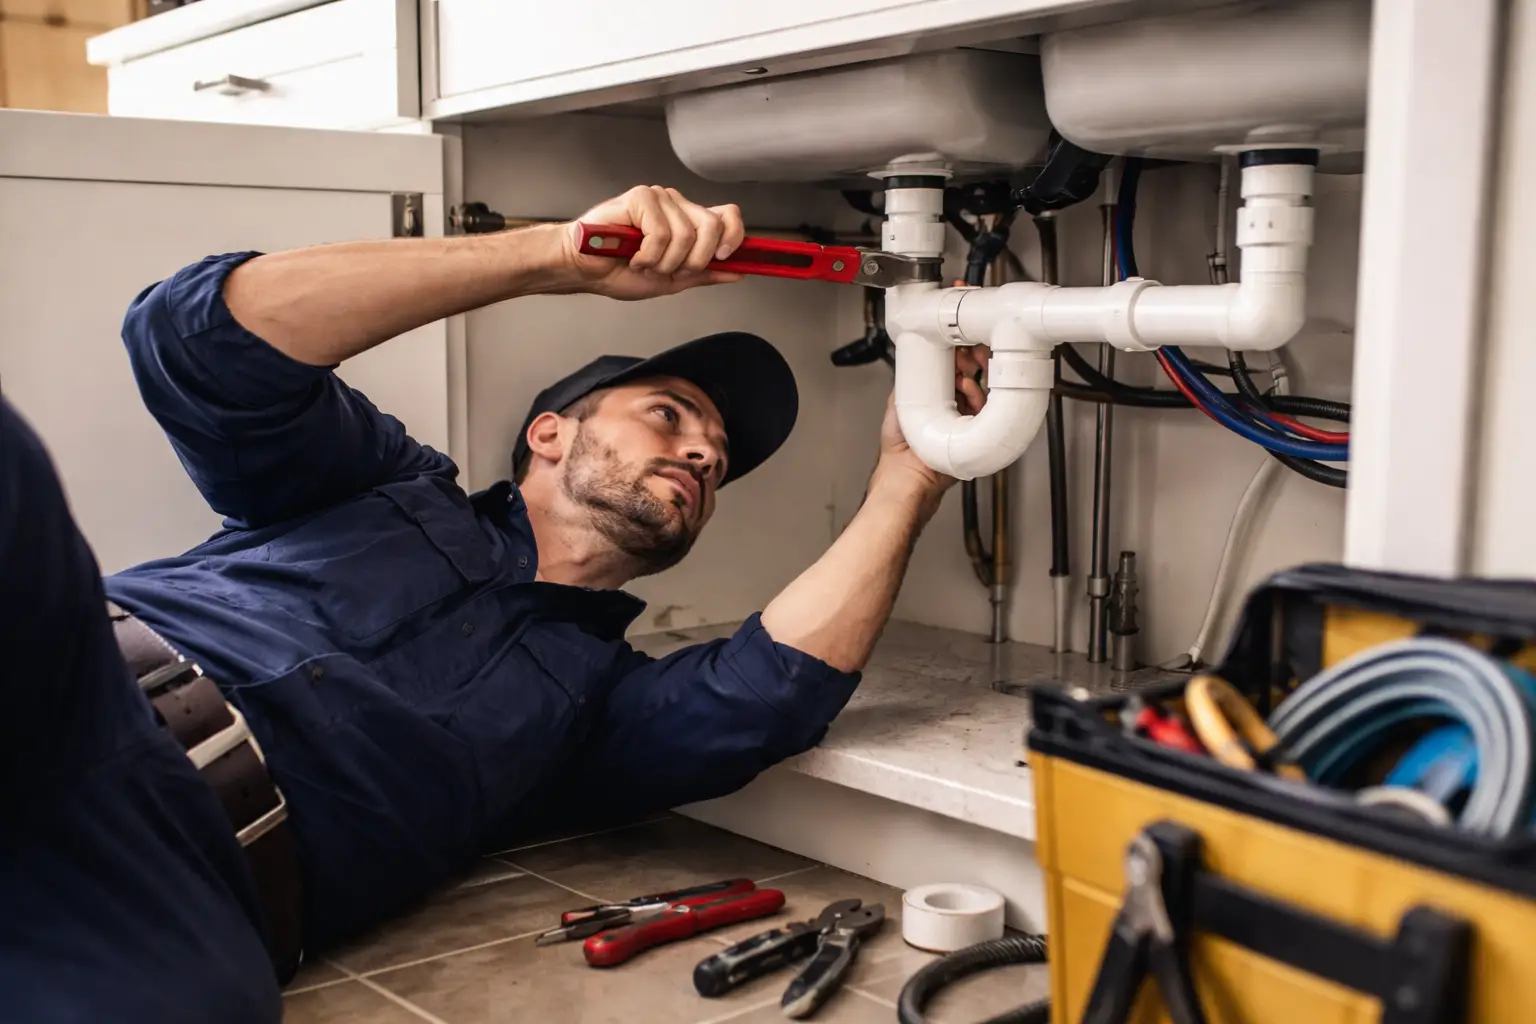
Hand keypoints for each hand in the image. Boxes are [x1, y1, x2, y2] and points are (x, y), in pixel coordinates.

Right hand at [562, 186, 746, 299]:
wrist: (584, 270)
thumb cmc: (619, 271)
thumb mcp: (671, 281)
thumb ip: (704, 274)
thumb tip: (738, 272)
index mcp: (687, 221)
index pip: (727, 215)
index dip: (735, 235)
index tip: (726, 258)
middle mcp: (676, 205)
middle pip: (713, 226)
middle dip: (693, 260)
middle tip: (667, 271)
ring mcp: (659, 198)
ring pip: (686, 234)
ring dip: (664, 263)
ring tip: (643, 264)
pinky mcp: (640, 197)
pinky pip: (661, 233)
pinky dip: (648, 255)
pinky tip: (632, 255)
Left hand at [869, 346, 989, 504]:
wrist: (907, 480)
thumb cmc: (897, 453)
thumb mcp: (897, 409)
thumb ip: (905, 387)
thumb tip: (911, 365)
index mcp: (936, 404)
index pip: (953, 376)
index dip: (958, 362)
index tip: (958, 354)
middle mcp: (952, 414)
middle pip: (970, 383)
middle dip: (971, 368)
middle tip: (966, 361)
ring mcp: (964, 426)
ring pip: (980, 398)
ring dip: (974, 383)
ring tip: (963, 379)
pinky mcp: (974, 438)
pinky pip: (985, 417)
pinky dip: (979, 400)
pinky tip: (968, 392)